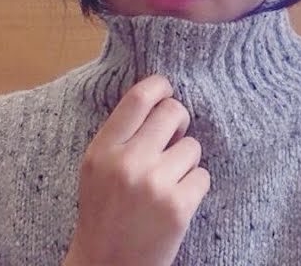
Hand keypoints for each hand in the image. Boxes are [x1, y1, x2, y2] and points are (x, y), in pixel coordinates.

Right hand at [63, 74, 209, 265]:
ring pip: (192, 146)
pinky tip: (176, 202)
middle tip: (173, 139)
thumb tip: (161, 99)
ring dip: (186, 162)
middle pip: (173, 112)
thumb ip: (121, 136)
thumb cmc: (104, 213)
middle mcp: (127, 163)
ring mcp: (154, 184)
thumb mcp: (97, 168)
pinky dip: (194, 188)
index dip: (160, 86)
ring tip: (167, 183)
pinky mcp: (178, 207)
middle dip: (179, 122)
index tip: (167, 89)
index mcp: (102, 151)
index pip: (138, 99)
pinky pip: (203, 176)